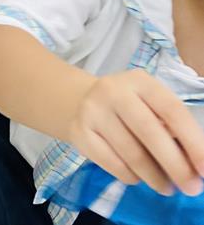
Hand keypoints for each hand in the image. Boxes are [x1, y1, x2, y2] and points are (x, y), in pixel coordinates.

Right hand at [65, 69, 203, 195]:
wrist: (80, 100)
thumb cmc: (129, 106)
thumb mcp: (150, 104)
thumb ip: (170, 126)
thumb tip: (194, 163)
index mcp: (140, 81)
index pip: (171, 110)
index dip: (192, 141)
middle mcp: (113, 91)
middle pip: (150, 132)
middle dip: (175, 165)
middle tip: (191, 188)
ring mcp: (92, 111)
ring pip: (130, 153)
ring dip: (154, 177)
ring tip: (167, 188)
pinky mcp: (79, 132)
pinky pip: (112, 164)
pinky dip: (130, 176)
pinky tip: (138, 177)